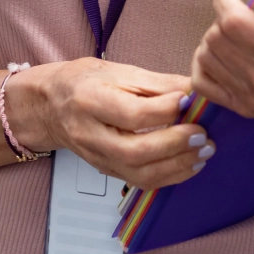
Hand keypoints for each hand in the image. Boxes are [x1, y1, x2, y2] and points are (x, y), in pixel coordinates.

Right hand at [7, 58, 212, 188]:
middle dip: (175, 145)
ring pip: (139, 173)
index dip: (165, 110)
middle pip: (135, 151)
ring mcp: (97, 157)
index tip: (190, 101)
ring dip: (178, 166)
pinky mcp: (106, 171)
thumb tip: (197, 91)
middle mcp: (89, 133)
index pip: (131, 114)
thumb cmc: (85, 81)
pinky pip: (140, 182)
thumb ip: (159, 83)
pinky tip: (189, 163)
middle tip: (202, 135)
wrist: (50, 105)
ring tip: (204, 151)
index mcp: (90, 99)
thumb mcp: (119, 71)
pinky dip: (170, 176)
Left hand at [190, 0, 253, 132]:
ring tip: (230, 27)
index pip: (236, 23)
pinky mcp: (248, 110)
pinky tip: (218, 52)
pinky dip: (203, 65)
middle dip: (220, 15)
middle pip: (217, 38)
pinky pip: (204, 85)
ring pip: (207, 58)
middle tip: (235, 7)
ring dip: (212, 37)